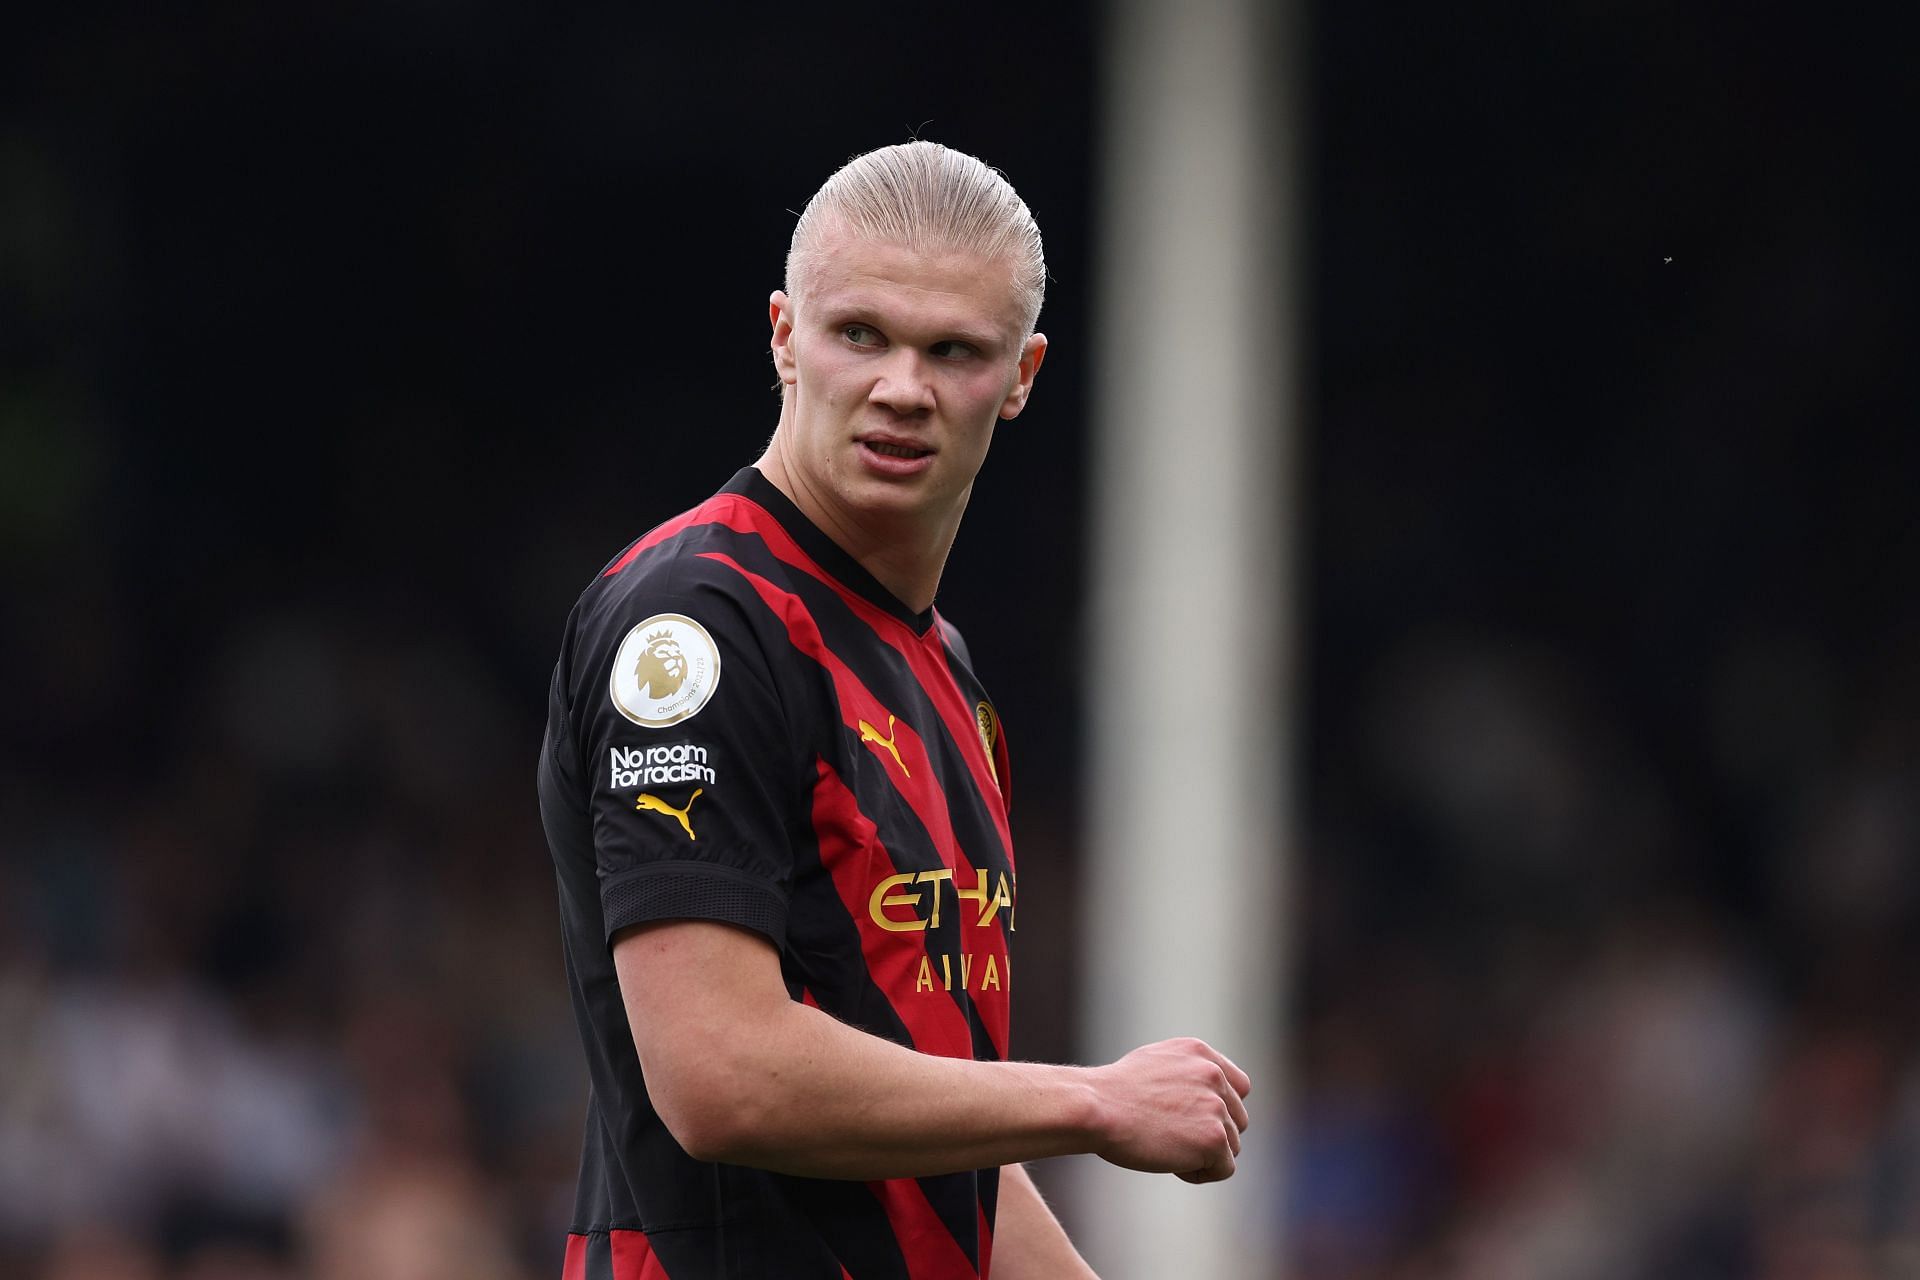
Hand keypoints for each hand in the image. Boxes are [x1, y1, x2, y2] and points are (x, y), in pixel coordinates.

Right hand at [1088, 1038, 1250, 1182]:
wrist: (1096, 1109)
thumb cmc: (1112, 1094)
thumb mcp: (1154, 1063)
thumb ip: (1187, 1073)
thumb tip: (1206, 1097)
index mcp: (1199, 1053)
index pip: (1239, 1087)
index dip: (1222, 1109)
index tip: (1197, 1122)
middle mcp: (1213, 1074)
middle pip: (1237, 1121)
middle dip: (1211, 1135)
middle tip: (1171, 1139)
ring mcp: (1216, 1106)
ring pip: (1231, 1146)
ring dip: (1203, 1156)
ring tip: (1165, 1148)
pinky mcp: (1213, 1138)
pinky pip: (1223, 1169)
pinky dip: (1198, 1173)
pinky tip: (1171, 1163)